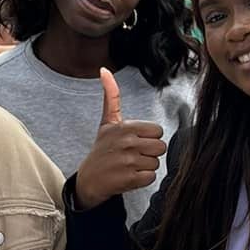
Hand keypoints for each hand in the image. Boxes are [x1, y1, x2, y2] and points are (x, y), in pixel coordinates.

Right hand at [73, 69, 166, 209]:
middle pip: (160, 147)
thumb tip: (104, 70)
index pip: (158, 131)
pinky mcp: (129, 179)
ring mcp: (128, 161)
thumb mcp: (107, 122)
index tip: (135, 141)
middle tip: (133, 155)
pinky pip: (151, 177)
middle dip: (149, 152)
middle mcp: (127, 143)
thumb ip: (111, 96)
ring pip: (156, 163)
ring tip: (130, 166)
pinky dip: (142, 179)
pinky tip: (129, 176)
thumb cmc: (102, 149)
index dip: (149, 137)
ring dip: (145, 167)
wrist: (89, 179)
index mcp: (125, 127)